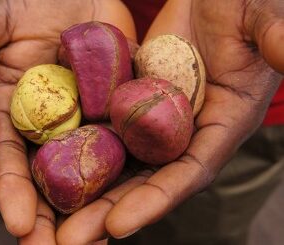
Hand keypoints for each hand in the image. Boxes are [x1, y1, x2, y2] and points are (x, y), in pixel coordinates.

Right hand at [0, 0, 134, 242]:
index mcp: (16, 109)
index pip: (11, 158)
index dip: (12, 192)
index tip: (17, 225)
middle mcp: (52, 121)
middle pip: (51, 174)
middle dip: (53, 215)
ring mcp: (87, 114)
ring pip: (90, 165)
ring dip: (94, 202)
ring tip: (101, 236)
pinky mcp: (119, 103)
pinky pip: (126, 136)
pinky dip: (131, 165)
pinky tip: (138, 192)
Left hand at [55, 0, 283, 242]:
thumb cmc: (243, 4)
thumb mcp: (262, 18)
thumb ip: (276, 38)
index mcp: (221, 124)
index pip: (187, 172)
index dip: (155, 200)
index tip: (117, 225)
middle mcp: (185, 131)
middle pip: (145, 179)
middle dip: (109, 210)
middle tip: (70, 240)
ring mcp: (155, 118)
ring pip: (119, 160)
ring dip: (88, 189)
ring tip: (55, 216)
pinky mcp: (132, 100)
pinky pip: (105, 128)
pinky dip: (82, 148)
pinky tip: (54, 165)